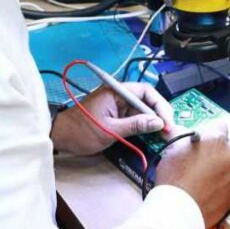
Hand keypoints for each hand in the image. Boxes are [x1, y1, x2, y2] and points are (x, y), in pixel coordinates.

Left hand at [51, 83, 173, 155]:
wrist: (60, 137)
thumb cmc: (81, 131)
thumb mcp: (110, 130)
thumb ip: (135, 125)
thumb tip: (158, 123)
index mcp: (116, 91)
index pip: (146, 91)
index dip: (159, 105)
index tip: (167, 121)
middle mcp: (119, 95)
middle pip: (146, 101)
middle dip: (159, 115)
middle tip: (169, 131)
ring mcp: (118, 106)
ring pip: (142, 111)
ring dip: (153, 122)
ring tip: (164, 135)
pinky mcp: (116, 116)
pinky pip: (135, 118)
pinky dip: (144, 127)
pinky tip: (152, 136)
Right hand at [154, 122, 229, 228]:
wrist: (180, 210)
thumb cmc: (174, 181)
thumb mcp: (173, 150)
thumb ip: (184, 137)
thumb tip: (181, 130)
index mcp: (216, 139)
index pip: (219, 126)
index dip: (210, 132)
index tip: (205, 140)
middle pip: (228, 143)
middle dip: (218, 148)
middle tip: (204, 158)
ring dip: (224, 163)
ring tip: (208, 173)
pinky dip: (227, 178)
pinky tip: (213, 183)